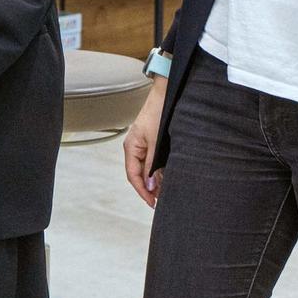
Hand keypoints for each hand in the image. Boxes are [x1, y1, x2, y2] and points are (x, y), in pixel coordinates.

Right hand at [123, 77, 168, 207]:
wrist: (166, 95)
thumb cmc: (158, 113)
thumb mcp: (155, 143)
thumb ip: (151, 165)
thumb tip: (150, 185)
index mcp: (131, 147)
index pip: (133, 176)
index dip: (142, 191)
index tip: (152, 202)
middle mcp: (134, 148)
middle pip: (138, 174)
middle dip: (149, 189)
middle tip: (160, 201)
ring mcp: (142, 145)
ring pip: (146, 169)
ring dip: (154, 181)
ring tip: (165, 192)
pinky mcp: (151, 142)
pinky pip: (151, 161)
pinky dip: (158, 171)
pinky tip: (166, 177)